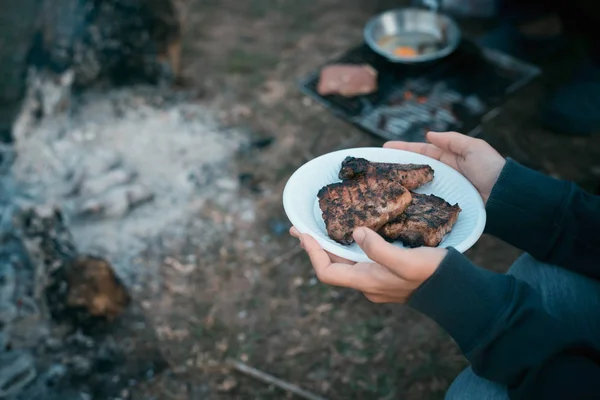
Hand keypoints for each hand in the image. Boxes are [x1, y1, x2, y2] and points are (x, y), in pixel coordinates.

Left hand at [290, 226, 445, 303]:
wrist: (455, 292)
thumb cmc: (432, 275)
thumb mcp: (405, 261)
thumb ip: (379, 249)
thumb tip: (355, 233)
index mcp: (366, 280)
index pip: (326, 272)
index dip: (312, 253)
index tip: (303, 233)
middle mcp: (366, 283)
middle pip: (332, 267)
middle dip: (314, 247)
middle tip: (301, 228)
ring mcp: (376, 280)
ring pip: (345, 263)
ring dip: (329, 247)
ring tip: (318, 230)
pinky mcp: (386, 274)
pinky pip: (358, 261)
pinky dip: (347, 247)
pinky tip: (350, 235)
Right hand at [384, 131, 505, 202]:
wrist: (505, 196)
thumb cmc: (491, 169)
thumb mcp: (474, 147)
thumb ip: (452, 140)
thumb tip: (429, 135)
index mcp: (451, 158)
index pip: (422, 151)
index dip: (404, 149)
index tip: (385, 148)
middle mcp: (445, 174)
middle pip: (416, 169)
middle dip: (398, 166)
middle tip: (377, 165)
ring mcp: (444, 191)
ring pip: (417, 186)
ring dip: (401, 184)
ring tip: (382, 183)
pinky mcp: (445, 207)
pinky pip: (425, 202)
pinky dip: (412, 201)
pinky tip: (398, 201)